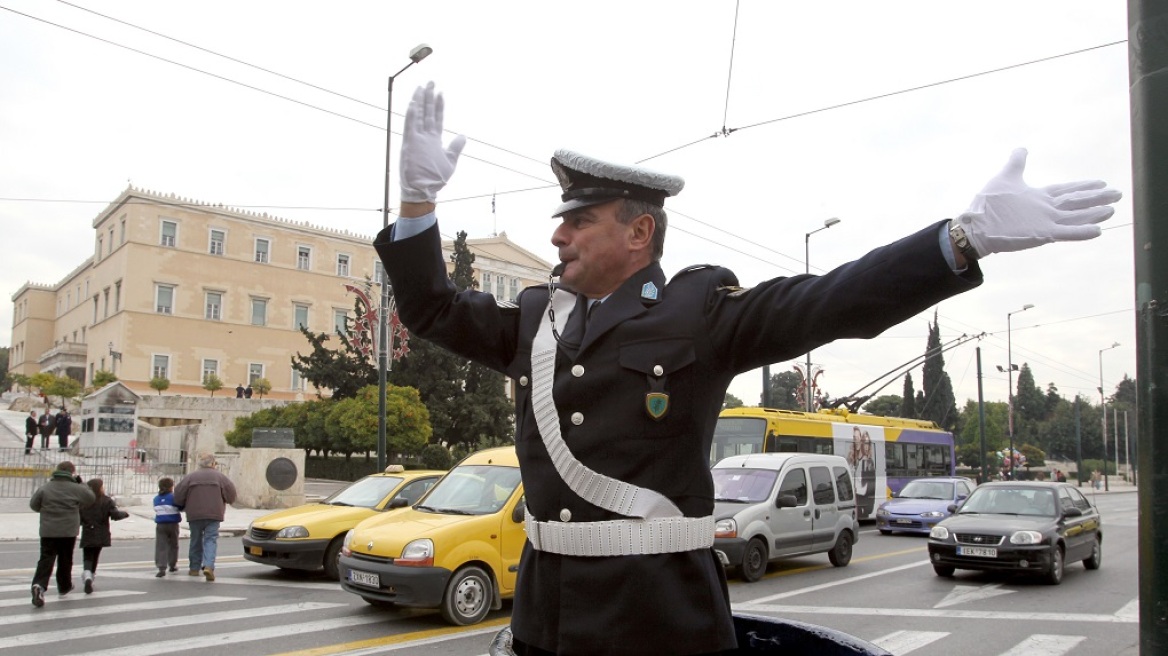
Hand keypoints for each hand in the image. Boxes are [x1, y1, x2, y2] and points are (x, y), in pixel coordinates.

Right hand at [400, 82, 466, 202]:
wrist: (423, 191)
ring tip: (422, 87)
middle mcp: (424, 137)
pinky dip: (411, 115)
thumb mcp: (450, 161)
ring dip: (420, 101)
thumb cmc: (435, 179)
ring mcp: (416, 139)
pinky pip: (410, 127)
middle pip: (427, 113)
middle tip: (431, 82)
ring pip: (418, 116)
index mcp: (434, 140)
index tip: (441, 93)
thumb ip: (456, 147)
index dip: (439, 106)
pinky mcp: (409, 144)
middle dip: (429, 97)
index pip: (437, 118)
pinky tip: (413, 103)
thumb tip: (463, 135)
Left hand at [957, 148, 1121, 257]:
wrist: (976, 226)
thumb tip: (1022, 147)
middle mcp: (1046, 210)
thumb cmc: (989, 204)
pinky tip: (1097, 231)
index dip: (1083, 186)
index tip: (1100, 182)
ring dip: (1093, 214)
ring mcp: (1045, 222)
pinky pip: (1065, 233)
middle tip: (1117, 194)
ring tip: (1111, 209)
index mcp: (1039, 197)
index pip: (1066, 190)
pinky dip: (1081, 232)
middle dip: (1096, 198)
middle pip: (1076, 202)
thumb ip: (1016, 162)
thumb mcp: (1006, 177)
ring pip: (1075, 217)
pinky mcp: (1041, 234)